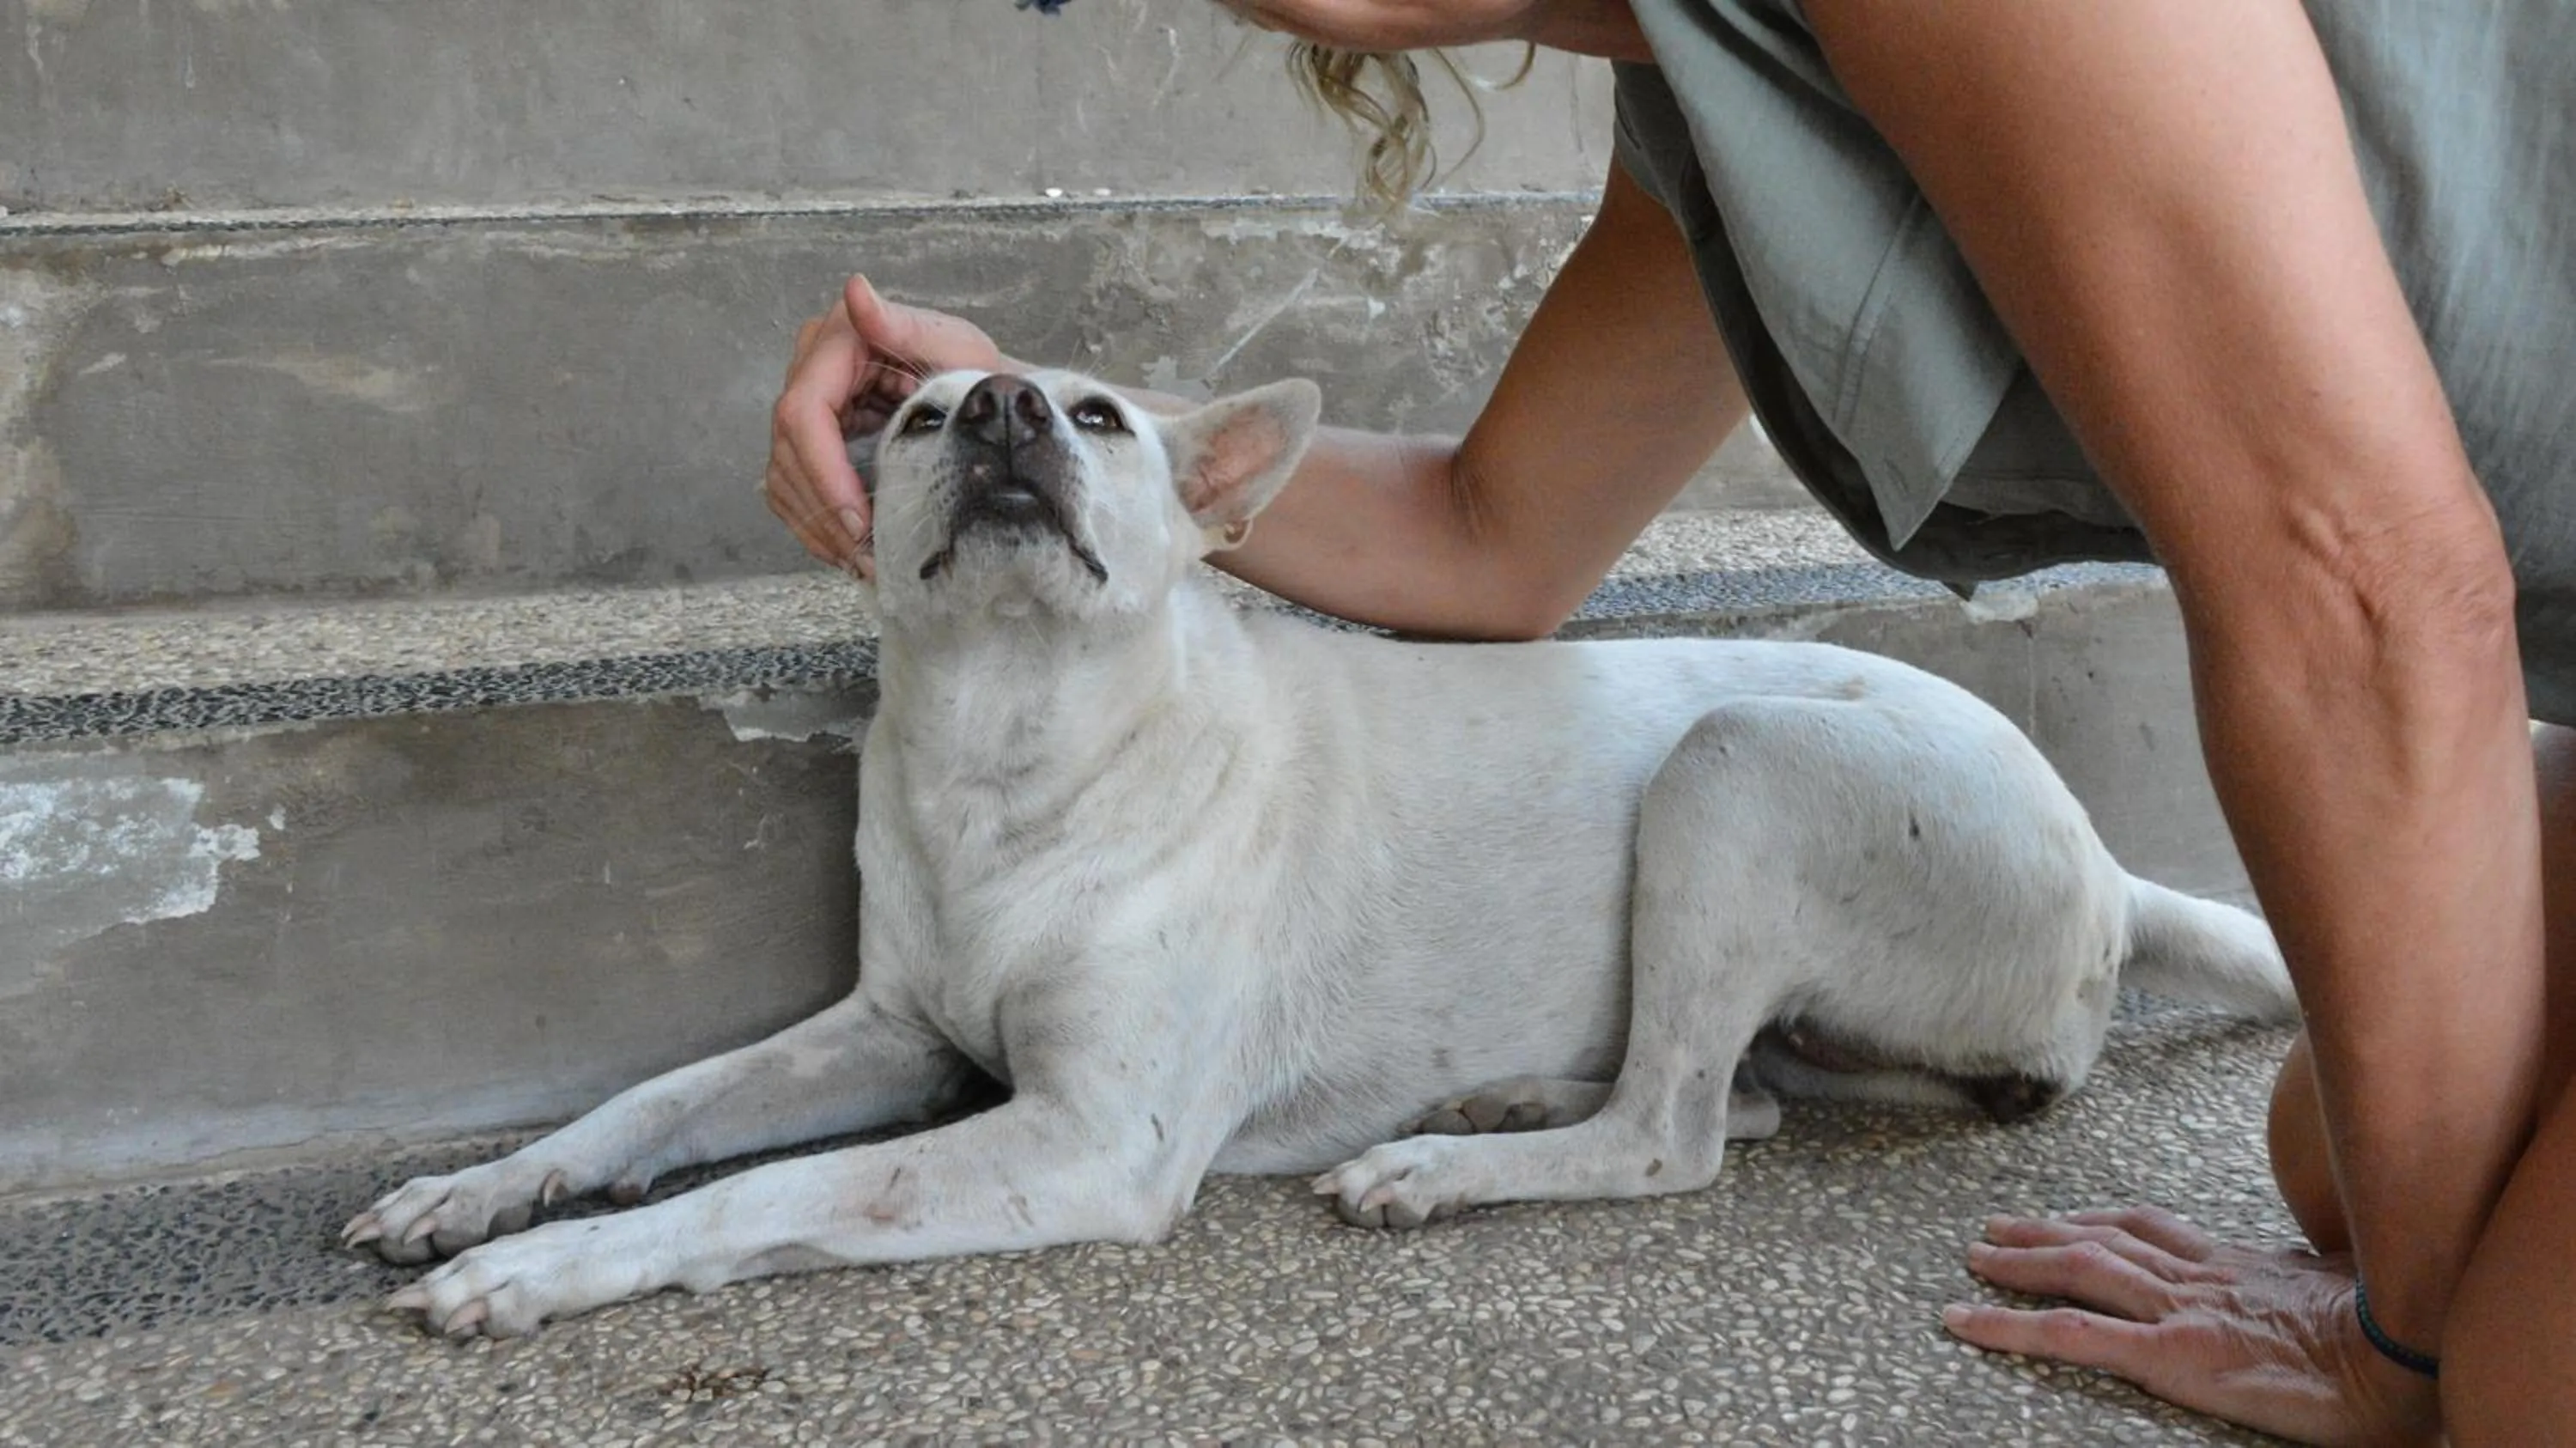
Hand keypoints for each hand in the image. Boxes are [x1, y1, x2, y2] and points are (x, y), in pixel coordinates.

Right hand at [764, 275, 1002, 579]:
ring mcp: (807, 405)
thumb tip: (856, 291)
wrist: (989, 404)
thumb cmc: (979, 374)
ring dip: (817, 526)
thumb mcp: (956, 346)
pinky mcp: (813, 441)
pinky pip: (793, 488)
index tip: (858, 520)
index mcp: (839, 339)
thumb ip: (906, 325)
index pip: (804, 412)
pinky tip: (849, 551)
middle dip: (824, 510)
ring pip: (783, 475)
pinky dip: (817, 525)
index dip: (824, 472)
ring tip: (861, 562)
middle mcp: (811, 369)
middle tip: (865, 556)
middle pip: (787, 450)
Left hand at [1943, 1207, 2440, 1445]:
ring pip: (2078, 1270)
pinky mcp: (2170, 1354)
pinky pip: (2072, 1335)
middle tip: (1995, 1229)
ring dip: (2019, 1263)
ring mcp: (2178, 1310)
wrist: (2408, 1355)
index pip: (2154, 1230)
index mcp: (2237, 1265)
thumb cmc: (2393, 1333)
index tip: (2071, 1220)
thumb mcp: (2342, 1295)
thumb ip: (2305, 1280)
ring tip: (1975, 1258)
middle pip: (2104, 1239)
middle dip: (2045, 1232)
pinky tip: (1965, 1322)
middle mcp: (2198, 1276)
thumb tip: (2304, 1267)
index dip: (2103, 1222)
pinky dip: (2010, 1326)